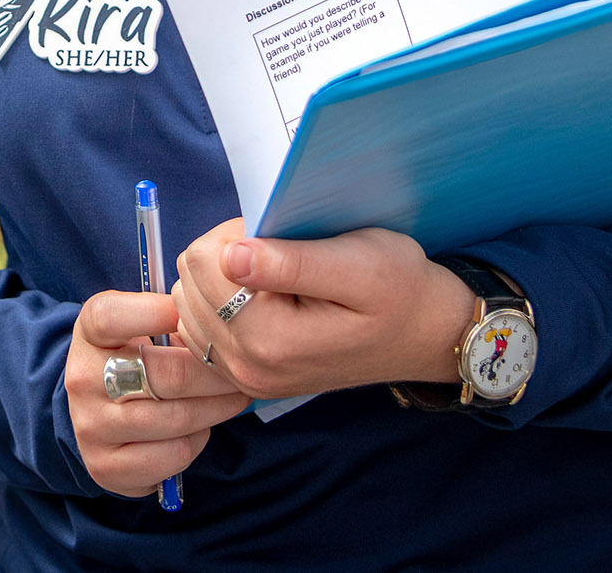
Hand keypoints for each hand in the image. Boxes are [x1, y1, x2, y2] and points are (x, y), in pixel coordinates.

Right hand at [64, 290, 251, 496]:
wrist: (98, 414)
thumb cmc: (134, 358)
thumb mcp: (137, 325)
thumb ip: (170, 315)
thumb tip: (221, 315)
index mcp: (88, 333)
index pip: (110, 317)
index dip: (155, 312)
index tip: (191, 313)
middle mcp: (81, 379)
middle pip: (163, 374)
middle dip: (214, 373)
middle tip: (242, 369)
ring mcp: (91, 426)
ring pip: (176, 418)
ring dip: (217, 408)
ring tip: (233, 397)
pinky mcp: (107, 467)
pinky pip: (174, 454)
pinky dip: (197, 440)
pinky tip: (198, 428)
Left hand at [170, 218, 471, 401]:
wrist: (423, 333)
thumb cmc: (399, 290)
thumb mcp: (360, 265)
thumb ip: (291, 263)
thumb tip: (230, 256)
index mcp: (271, 341)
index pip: (203, 261)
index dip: (235, 234)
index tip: (278, 238)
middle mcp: (249, 368)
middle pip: (189, 282)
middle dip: (224, 256)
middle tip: (279, 256)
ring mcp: (244, 378)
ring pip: (188, 303)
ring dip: (220, 281)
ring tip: (273, 278)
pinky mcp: (245, 376)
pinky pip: (199, 328)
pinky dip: (219, 304)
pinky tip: (260, 298)